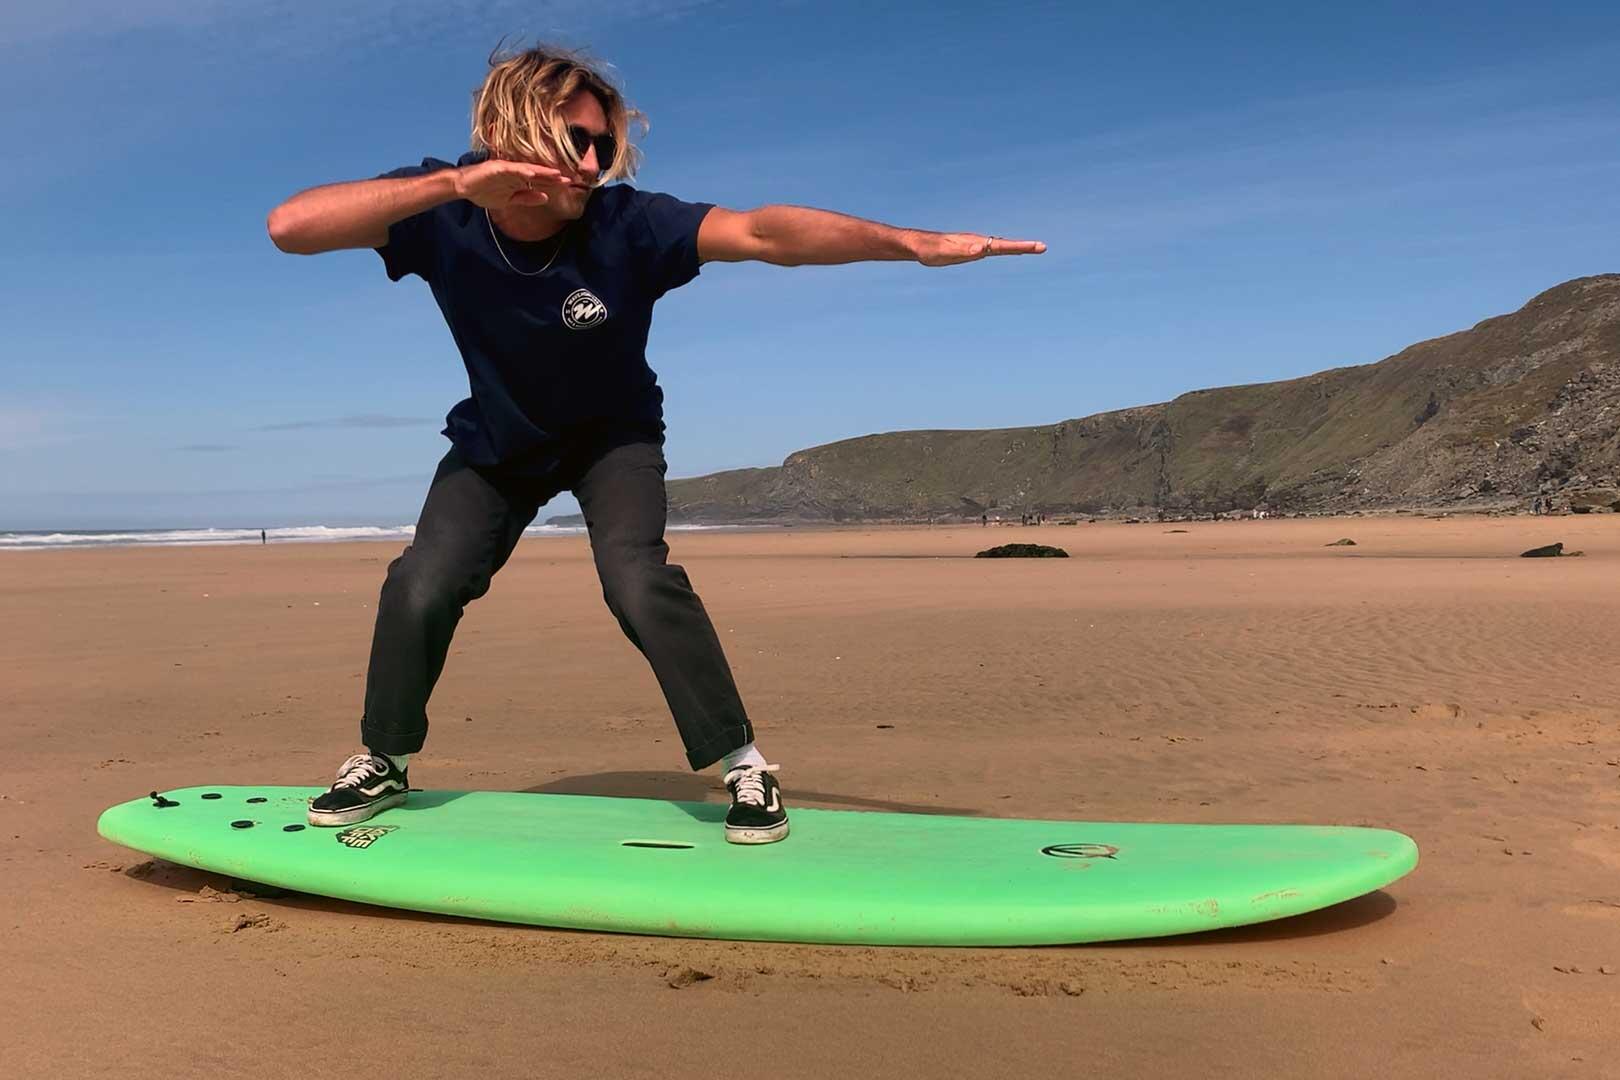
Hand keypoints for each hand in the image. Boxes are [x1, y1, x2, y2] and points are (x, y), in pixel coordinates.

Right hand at [454, 159, 582, 208]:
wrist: (463, 188)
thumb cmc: (484, 191)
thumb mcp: (510, 200)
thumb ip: (527, 198)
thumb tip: (545, 198)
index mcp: (519, 179)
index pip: (540, 181)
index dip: (554, 183)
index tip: (570, 185)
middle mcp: (515, 171)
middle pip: (538, 173)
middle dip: (553, 176)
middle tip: (571, 178)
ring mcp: (506, 168)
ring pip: (527, 169)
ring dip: (542, 172)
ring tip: (556, 174)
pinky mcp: (495, 167)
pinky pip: (511, 169)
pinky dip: (522, 171)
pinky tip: (532, 174)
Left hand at [912, 232, 1046, 266]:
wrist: (918, 245)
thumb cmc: (931, 250)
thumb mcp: (948, 253)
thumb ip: (965, 251)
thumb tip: (983, 248)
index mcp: (977, 243)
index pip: (1004, 246)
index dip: (1022, 247)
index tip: (1039, 247)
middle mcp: (978, 242)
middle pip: (1006, 245)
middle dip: (1024, 247)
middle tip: (1043, 247)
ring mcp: (974, 245)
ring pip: (999, 246)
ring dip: (1015, 248)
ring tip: (1030, 249)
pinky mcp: (968, 249)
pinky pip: (989, 250)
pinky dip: (1001, 250)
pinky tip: (1001, 251)